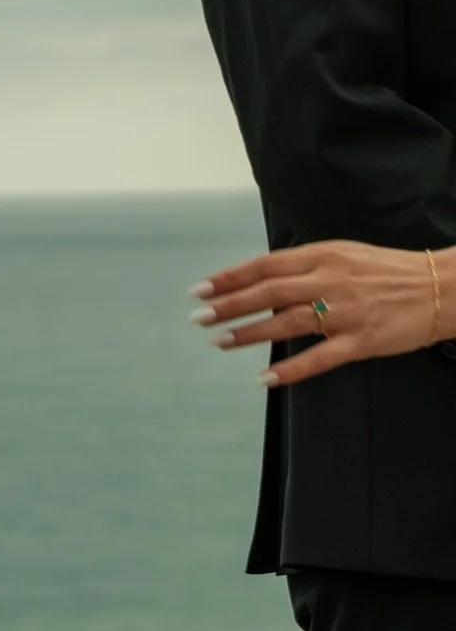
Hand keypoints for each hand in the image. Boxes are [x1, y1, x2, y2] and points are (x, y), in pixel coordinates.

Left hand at [190, 241, 450, 386]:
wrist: (439, 288)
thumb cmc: (385, 270)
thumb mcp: (341, 253)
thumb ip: (304, 265)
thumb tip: (264, 279)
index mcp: (321, 256)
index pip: (264, 265)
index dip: (230, 277)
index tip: (201, 288)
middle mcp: (328, 280)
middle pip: (268, 292)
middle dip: (229, 304)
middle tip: (199, 317)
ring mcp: (345, 312)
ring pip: (287, 322)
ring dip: (250, 333)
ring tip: (220, 341)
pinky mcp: (362, 341)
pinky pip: (320, 358)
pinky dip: (291, 368)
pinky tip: (265, 377)